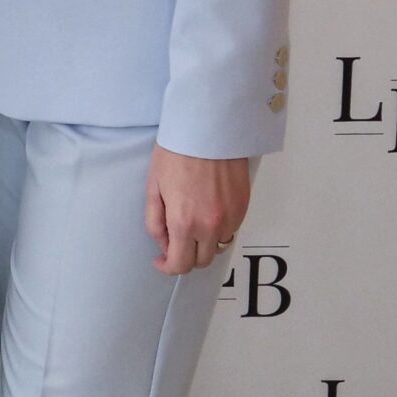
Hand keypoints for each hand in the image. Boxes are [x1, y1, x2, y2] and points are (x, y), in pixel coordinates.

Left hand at [145, 147, 249, 275]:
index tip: (162, 259)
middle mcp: (211, 225)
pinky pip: (231, 229)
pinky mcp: (243, 206)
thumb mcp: (154, 188)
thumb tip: (163, 244)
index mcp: (184, 222)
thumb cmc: (177, 153)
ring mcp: (231, 217)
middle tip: (175, 241)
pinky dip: (219, 228)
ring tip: (193, 223)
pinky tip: (208, 211)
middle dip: (186, 256)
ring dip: (204, 243)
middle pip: (201, 261)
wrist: (207, 129)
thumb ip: (155, 223)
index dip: (168, 267)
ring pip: (218, 246)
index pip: (180, 264)